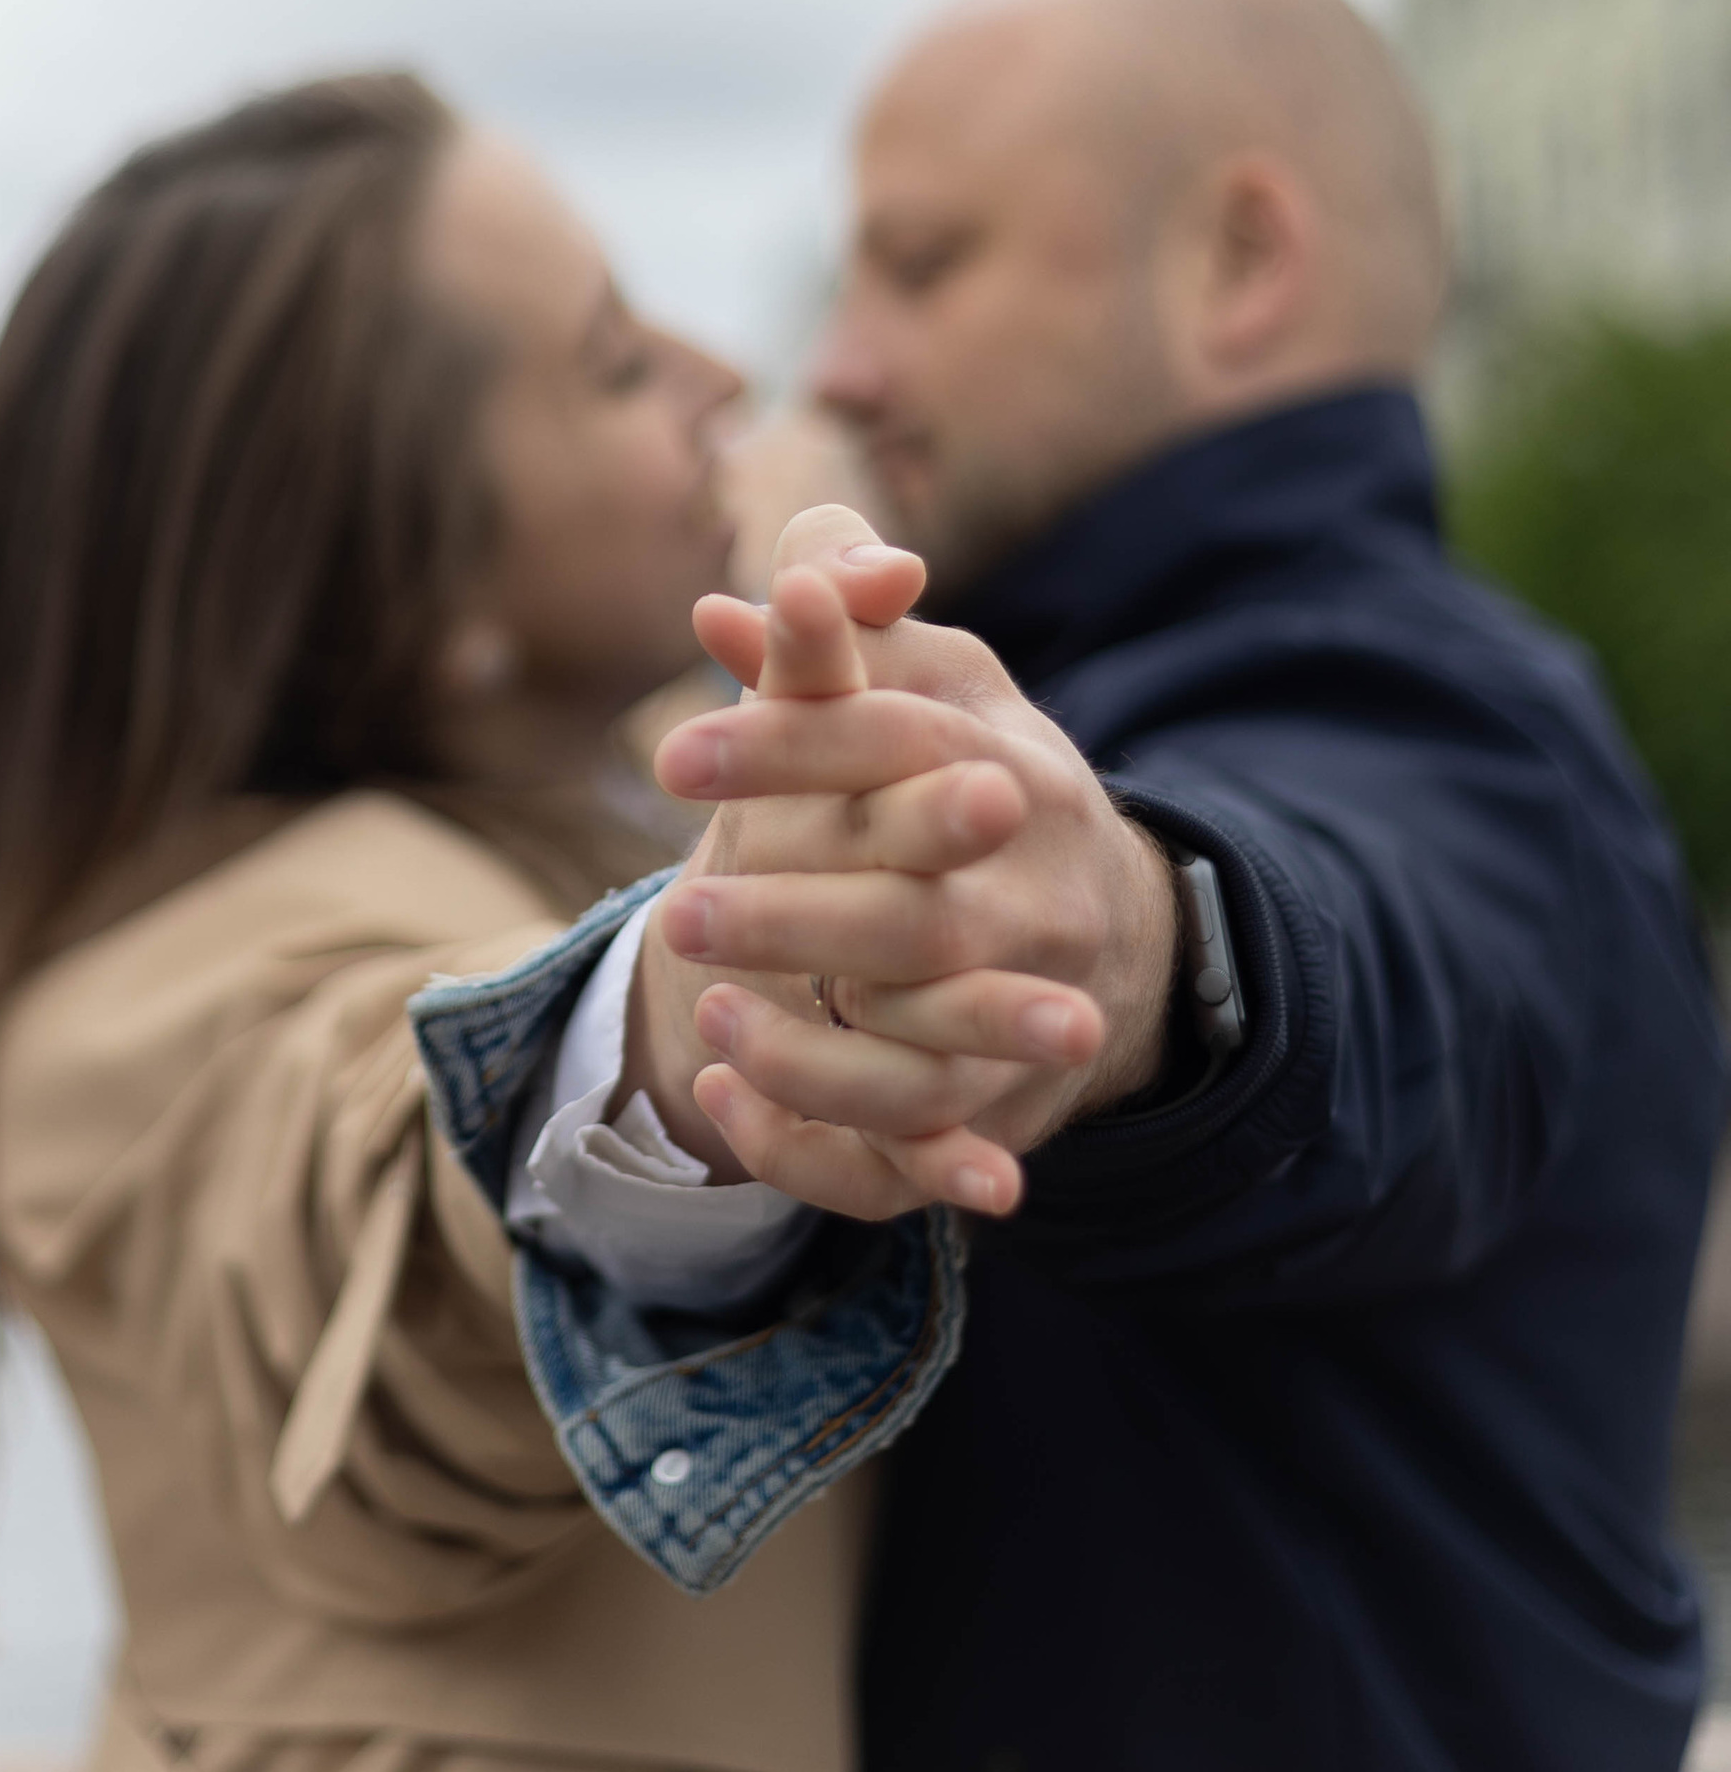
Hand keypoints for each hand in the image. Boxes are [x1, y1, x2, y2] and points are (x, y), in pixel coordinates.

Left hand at [645, 536, 1175, 1220]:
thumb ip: (828, 632)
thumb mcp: (925, 680)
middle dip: (793, 922)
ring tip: (708, 1016)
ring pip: (922, 1065)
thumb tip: (722, 608)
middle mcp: (1040, 906)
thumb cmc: (971, 771)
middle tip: (674, 915)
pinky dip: (815, 1147)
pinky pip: (907, 1163)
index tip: (674, 758)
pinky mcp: (999, 1117)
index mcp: (1018, 775)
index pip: (901, 750)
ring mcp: (1031, 1021)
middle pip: (919, 925)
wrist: (1096, 917)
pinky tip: (727, 1098)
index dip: (788, 746)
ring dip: (806, 1056)